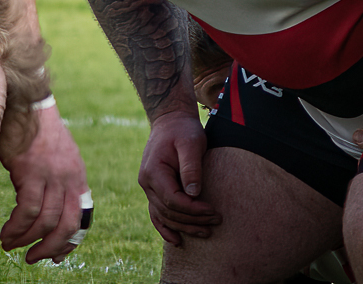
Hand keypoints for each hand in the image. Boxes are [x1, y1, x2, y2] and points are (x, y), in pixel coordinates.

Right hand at [0, 104, 89, 262]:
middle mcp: (69, 175)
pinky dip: (16, 227)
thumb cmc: (32, 132)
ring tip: (11, 245)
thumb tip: (46, 212)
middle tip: (33, 258)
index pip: (81, 215)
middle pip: (66, 223)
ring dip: (27, 239)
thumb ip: (55, 183)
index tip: (57, 255)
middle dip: (50, 247)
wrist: (24, 102)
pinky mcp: (31, 170)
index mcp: (77, 174)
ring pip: (45, 220)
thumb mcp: (53, 159)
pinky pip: (27, 210)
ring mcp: (52, 173)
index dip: (70, 240)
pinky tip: (5, 233)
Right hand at [139, 110, 218, 245]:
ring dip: (183, 227)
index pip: (173, 200)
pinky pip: (156, 213)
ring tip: (205, 232)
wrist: (170, 121)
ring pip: (163, 216)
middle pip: (169, 211)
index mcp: (154, 172)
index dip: (192, 210)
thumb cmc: (183, 130)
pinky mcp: (154, 190)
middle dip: (193, 220)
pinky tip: (176, 240)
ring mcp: (148, 188)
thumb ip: (191, 167)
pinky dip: (165, 228)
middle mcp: (147, 183)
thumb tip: (194, 194)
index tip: (212, 211)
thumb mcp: (191, 143)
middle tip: (216, 221)